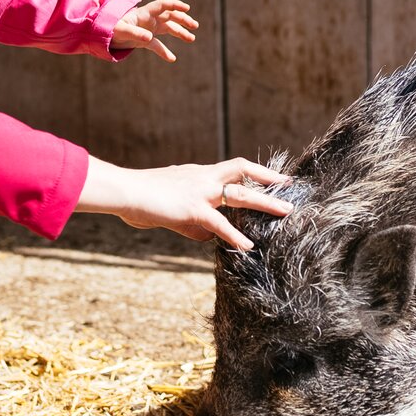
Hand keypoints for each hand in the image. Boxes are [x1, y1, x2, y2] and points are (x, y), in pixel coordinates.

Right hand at [75, 156, 292, 249]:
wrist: (124, 191)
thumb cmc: (142, 199)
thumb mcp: (172, 207)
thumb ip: (194, 221)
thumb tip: (208, 236)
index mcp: (198, 174)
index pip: (233, 169)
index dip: (255, 172)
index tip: (275, 177)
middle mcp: (203, 178)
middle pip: (243, 172)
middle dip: (269, 180)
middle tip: (290, 188)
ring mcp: (199, 192)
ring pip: (240, 195)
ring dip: (266, 203)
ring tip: (286, 213)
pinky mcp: (192, 209)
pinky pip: (219, 224)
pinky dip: (235, 235)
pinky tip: (248, 246)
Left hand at [111, 0, 198, 61]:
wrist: (103, 35)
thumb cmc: (111, 29)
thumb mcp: (122, 31)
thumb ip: (135, 33)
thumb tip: (149, 37)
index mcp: (144, 13)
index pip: (163, 5)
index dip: (175, 5)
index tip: (187, 8)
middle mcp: (149, 19)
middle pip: (170, 16)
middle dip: (183, 20)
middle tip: (194, 26)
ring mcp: (148, 29)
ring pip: (168, 28)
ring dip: (180, 32)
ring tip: (191, 38)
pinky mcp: (145, 40)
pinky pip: (158, 44)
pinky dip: (164, 51)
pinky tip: (172, 59)